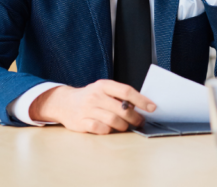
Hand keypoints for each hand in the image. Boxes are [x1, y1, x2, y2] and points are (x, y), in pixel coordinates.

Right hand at [29, 80, 155, 134]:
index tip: (152, 107)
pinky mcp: (81, 122)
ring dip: (124, 126)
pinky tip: (110, 128)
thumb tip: (142, 105)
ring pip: (113, 120)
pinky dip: (109, 130)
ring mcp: (87, 109)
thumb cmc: (90, 97)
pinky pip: (101, 129)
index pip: (126, 91)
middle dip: (135, 117)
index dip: (141, 100)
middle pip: (122, 109)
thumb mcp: (104, 90)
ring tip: (126, 126)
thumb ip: (119, 96)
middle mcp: (95, 96)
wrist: (64, 103)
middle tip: (140, 121)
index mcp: (104, 85)